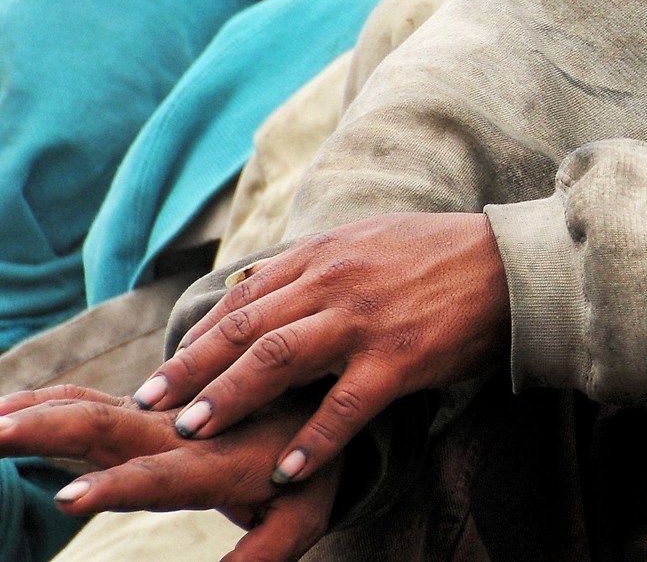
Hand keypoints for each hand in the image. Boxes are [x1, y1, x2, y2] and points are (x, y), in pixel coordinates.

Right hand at [0, 385, 337, 561]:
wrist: (319, 396)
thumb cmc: (306, 470)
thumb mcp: (301, 516)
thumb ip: (264, 552)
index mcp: (213, 463)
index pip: (160, 476)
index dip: (117, 488)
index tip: (69, 500)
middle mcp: (176, 432)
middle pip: (105, 426)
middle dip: (45, 430)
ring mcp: (154, 415)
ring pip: (86, 405)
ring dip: (31, 412)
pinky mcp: (140, 408)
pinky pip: (84, 399)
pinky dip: (38, 401)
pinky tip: (0, 411)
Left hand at [134, 213, 508, 488]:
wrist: (514, 264)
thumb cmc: (442, 255)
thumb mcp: (370, 241)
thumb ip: (316, 265)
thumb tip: (257, 287)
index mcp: (325, 255)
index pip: (241, 300)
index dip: (197, 340)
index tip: (164, 372)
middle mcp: (336, 283)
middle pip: (243, 330)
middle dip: (189, 371)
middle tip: (149, 406)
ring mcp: (366, 321)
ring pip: (277, 360)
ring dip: (228, 399)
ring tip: (191, 432)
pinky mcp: (399, 359)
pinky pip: (343, 407)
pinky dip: (309, 441)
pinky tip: (283, 471)